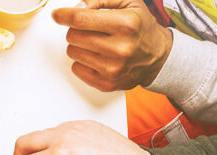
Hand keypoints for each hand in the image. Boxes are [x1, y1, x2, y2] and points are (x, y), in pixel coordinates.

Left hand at [52, 0, 171, 90]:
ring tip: (96, 43)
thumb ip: (100, 0)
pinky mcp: (106, 83)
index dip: (64, 15)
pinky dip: (82, 61)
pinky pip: (76, 68)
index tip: (57, 15)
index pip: (81, 19)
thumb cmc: (141, 28)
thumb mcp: (128, 3)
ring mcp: (112, 68)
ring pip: (72, 52)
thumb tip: (76, 7)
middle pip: (72, 36)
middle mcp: (120, 48)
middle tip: (90, 30)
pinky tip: (97, 57)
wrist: (159, 58)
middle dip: (76, 29)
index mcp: (126, 24)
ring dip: (79, 45)